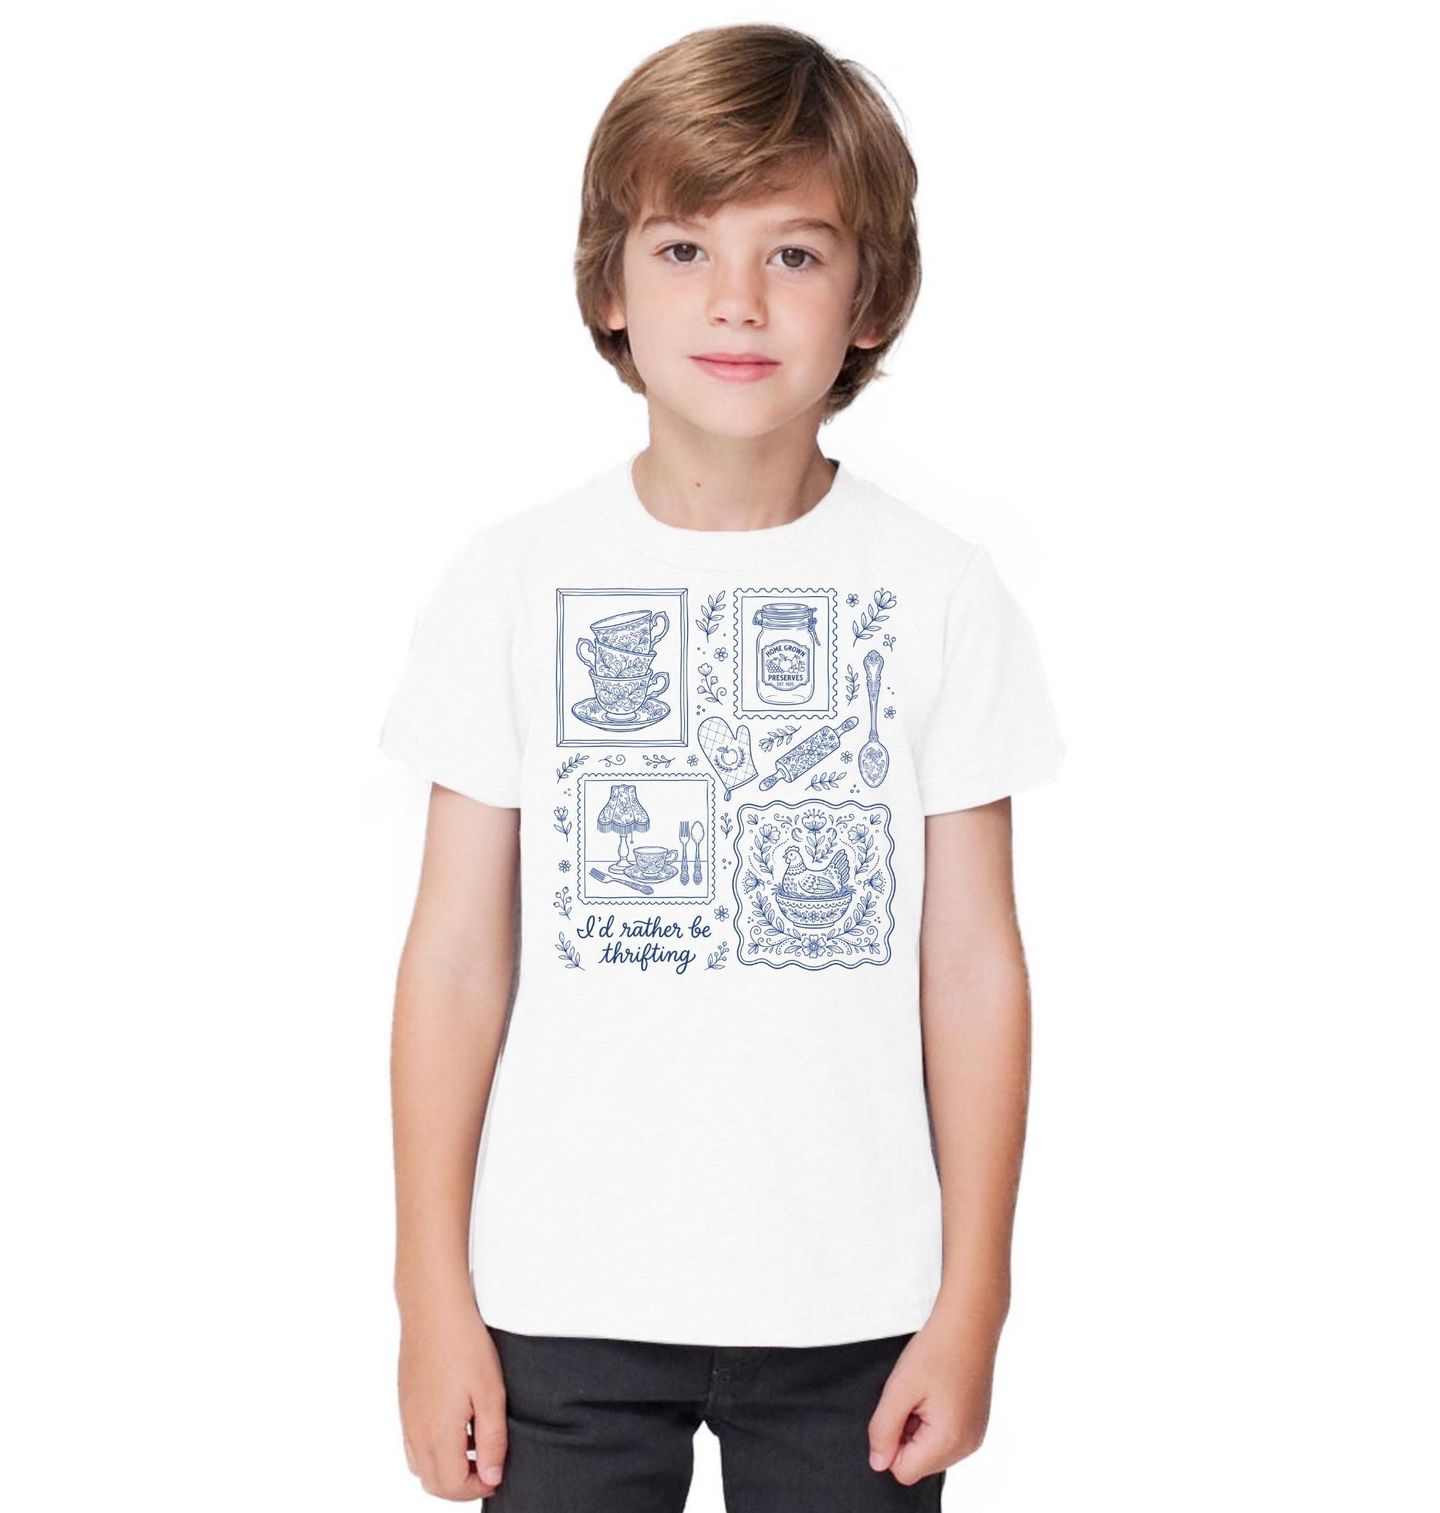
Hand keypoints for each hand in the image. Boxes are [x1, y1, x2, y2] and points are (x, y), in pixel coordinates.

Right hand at [398, 1300, 507, 1500]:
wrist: (433, 1310)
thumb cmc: (466, 1346)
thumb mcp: (491, 1393)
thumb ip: (492, 1440)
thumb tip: (493, 1476)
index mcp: (437, 1434)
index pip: (452, 1487)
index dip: (479, 1487)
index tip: (499, 1473)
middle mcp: (416, 1432)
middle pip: (434, 1483)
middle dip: (462, 1485)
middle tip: (490, 1466)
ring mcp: (407, 1419)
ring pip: (421, 1466)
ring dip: (447, 1469)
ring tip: (475, 1445)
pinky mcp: (405, 1404)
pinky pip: (414, 1445)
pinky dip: (434, 1450)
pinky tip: (457, 1424)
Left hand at [866, 1304, 1001, 1485]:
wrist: (969, 1322)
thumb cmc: (934, 1351)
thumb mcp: (898, 1389)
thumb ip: (883, 1430)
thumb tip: (878, 1463)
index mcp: (949, 1441)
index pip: (903, 1470)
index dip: (890, 1441)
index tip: (898, 1407)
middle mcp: (967, 1446)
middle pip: (918, 1463)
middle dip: (906, 1434)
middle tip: (912, 1396)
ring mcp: (975, 1436)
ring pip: (930, 1451)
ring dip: (919, 1428)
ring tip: (925, 1392)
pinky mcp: (976, 1425)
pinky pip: (945, 1438)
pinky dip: (934, 1421)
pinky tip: (937, 1392)